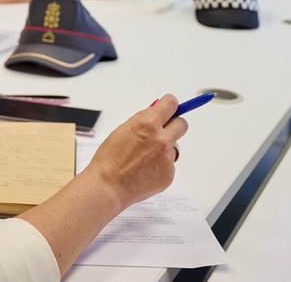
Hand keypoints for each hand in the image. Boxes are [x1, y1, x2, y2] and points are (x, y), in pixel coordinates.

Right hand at [84, 93, 187, 207]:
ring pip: (174, 146)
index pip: (171, 104)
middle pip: (182, 124)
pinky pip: (170, 163)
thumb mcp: (123, 129)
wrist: (108, 186)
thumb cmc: (110, 158)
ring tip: (144, 158)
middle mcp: (161, 139)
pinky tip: (146, 170)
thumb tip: (156, 111)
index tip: (168, 108)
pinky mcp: (169, 174)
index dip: (169, 105)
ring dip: (165, 148)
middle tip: (162, 131)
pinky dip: (161, 165)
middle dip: (173, 125)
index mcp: (148, 124)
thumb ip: (142, 119)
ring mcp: (167, 158)